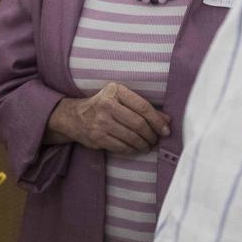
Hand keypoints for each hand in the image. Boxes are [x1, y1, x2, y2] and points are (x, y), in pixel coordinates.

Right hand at [48, 83, 170, 155]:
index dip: (157, 120)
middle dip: (151, 135)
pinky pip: (122, 146)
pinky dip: (132, 150)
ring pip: (131, 137)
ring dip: (144, 144)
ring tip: (148, 145)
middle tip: (156, 139)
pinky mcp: (97, 137)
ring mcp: (101, 122)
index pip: (143, 107)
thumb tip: (167, 120)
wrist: (74, 116)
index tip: (166, 130)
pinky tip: (136, 149)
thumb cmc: (103, 106)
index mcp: (115, 91)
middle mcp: (107, 105)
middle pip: (138, 123)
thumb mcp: (120, 100)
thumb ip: (143, 108)